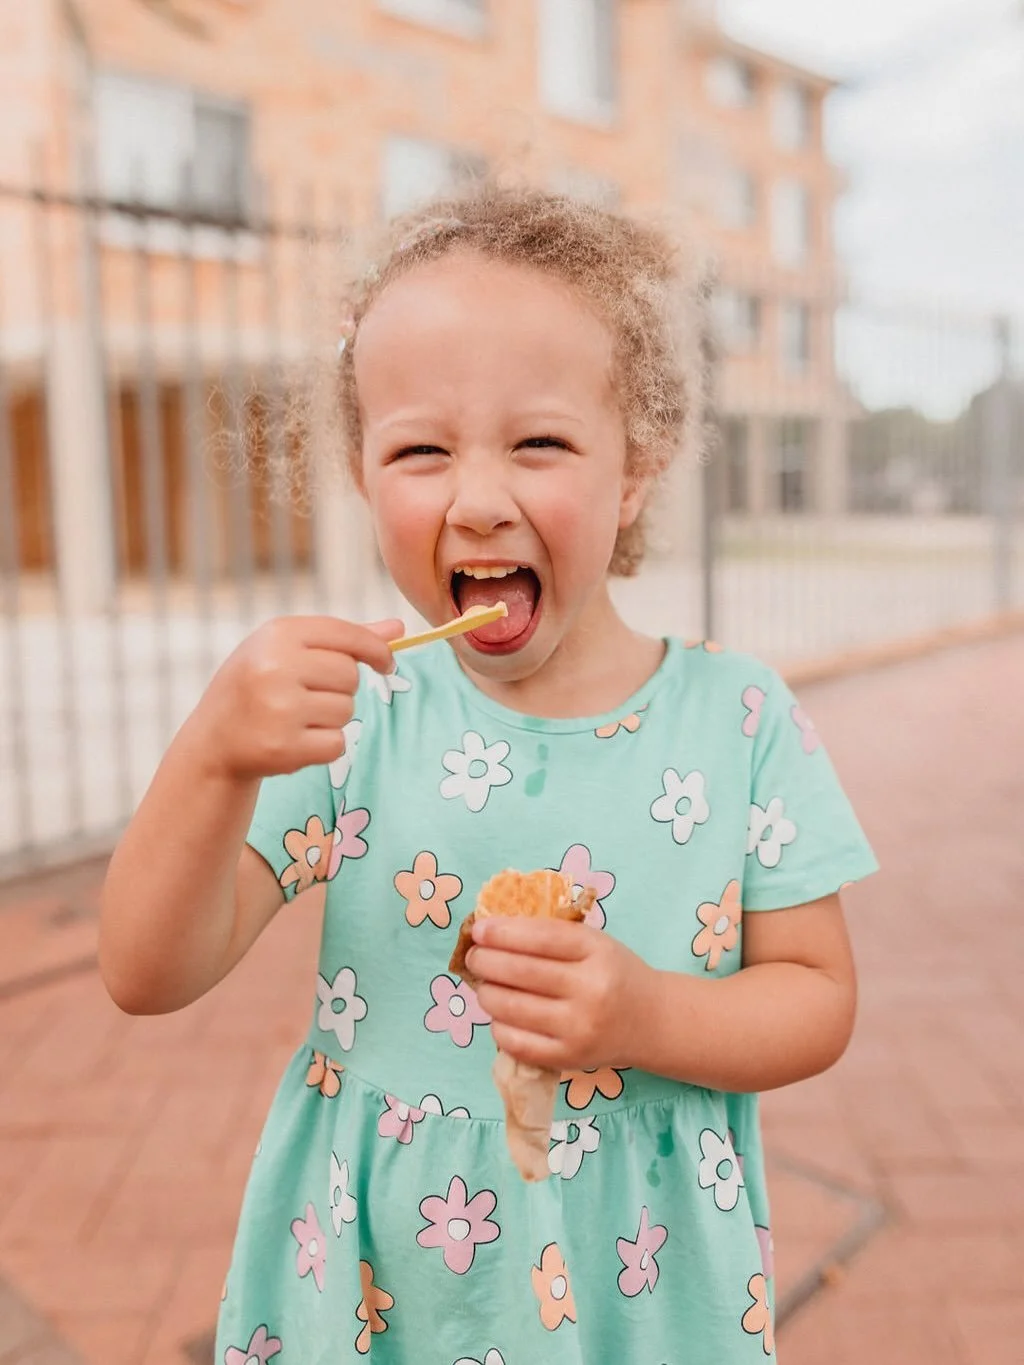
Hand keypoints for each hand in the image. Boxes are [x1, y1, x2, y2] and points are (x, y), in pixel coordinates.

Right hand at [194, 615, 402, 780]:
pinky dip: (324, 746)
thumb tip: (398, 628)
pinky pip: (337, 744)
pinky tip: (296, 740)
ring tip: (296, 717)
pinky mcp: (284, 747)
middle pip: (350, 675)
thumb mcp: (287, 649)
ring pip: (346, 710)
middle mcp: (276, 666)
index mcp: (278, 634)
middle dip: (341, 688)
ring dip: (331, 718)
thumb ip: (344, 639)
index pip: (348, 635)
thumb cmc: (257, 684)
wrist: (213, 739)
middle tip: (309, 695)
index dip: (376, 650)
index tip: (385, 663)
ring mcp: (279, 708)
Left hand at [467, 916, 656, 1072]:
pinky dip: (498, 1025)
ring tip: (484, 985)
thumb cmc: (614, 973)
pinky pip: (516, 1042)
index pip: (539, 938)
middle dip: (485, 961)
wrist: (650, 1021)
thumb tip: (491, 932)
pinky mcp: (569, 1058)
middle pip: (520, 972)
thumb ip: (550, 936)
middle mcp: (590, 990)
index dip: (502, 932)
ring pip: (512, 1007)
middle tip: (474, 957)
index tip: (478, 930)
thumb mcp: (594, 943)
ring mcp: (579, 1028)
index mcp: (597, 952)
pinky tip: (500, 1014)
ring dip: (487, 993)